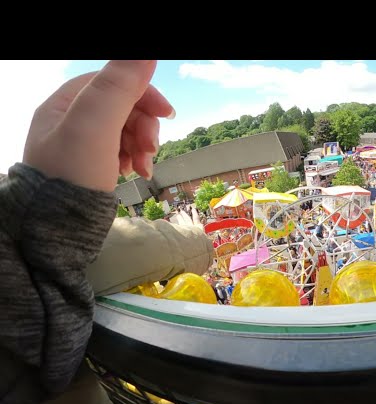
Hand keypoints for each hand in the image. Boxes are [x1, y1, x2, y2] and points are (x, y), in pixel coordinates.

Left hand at [22, 60, 174, 191]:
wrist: (59, 229)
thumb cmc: (73, 174)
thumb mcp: (94, 124)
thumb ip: (118, 86)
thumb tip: (147, 54)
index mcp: (64, 104)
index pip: (113, 83)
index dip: (144, 94)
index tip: (167, 115)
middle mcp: (70, 121)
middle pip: (122, 108)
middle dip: (144, 127)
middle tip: (151, 150)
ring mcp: (81, 145)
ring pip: (125, 131)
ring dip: (142, 146)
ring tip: (144, 168)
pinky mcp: (91, 166)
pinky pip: (121, 152)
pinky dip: (134, 159)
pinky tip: (134, 173)